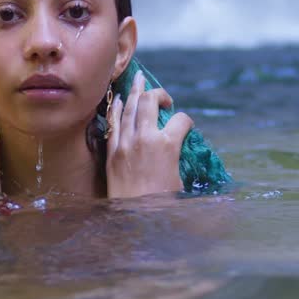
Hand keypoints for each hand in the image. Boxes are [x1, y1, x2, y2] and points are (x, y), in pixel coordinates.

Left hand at [105, 70, 193, 197]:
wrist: (134, 217)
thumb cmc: (163, 204)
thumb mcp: (181, 180)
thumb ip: (182, 159)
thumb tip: (185, 151)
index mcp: (168, 145)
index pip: (181, 120)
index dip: (187, 121)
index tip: (186, 127)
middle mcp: (145, 139)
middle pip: (150, 102)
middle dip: (158, 93)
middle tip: (163, 96)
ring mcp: (126, 143)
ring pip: (129, 108)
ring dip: (134, 92)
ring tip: (138, 80)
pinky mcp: (112, 152)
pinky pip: (113, 123)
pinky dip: (116, 108)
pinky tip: (117, 99)